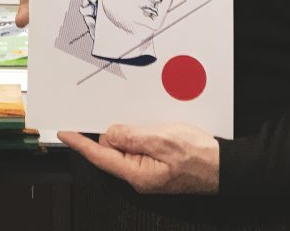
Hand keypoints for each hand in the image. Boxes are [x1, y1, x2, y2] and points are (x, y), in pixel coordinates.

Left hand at [59, 123, 219, 194]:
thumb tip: (109, 134)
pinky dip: (134, 134)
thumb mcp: (163, 140)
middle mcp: (139, 175)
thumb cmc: (199, 156)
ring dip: (121, 131)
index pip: (100, 156)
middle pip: (110, 151)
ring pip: (123, 147)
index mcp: (137, 174)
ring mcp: (147, 170)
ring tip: (125, 117)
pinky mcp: (155, 163)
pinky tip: (140, 125)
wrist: (225, 166)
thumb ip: (132, 137)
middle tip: (96, 113)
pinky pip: (136, 147)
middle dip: (104, 131)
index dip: (80, 143)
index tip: (64, 132)